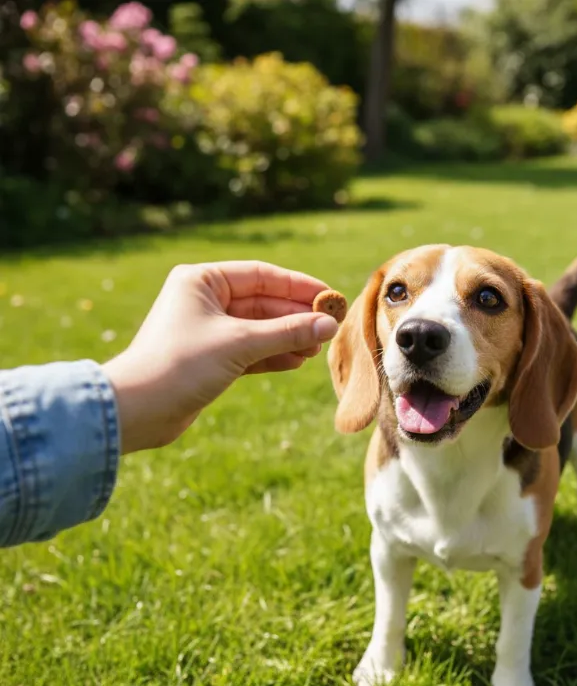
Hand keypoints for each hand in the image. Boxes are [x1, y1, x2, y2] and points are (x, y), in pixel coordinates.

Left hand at [102, 260, 338, 453]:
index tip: (329, 296)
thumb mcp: (240, 343)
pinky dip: (272, 355)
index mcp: (202, 281)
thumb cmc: (180, 365)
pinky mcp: (210, 358)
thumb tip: (329, 325)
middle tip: (329, 328)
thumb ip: (287, 332)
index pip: (261, 275)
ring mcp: (207, 330)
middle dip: (296, 317)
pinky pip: (250, 350)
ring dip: (288, 338)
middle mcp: (203, 300)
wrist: (137, 410)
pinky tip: (296, 361)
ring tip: (316, 349)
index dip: (298, 286)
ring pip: (258, 328)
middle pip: (262, 302)